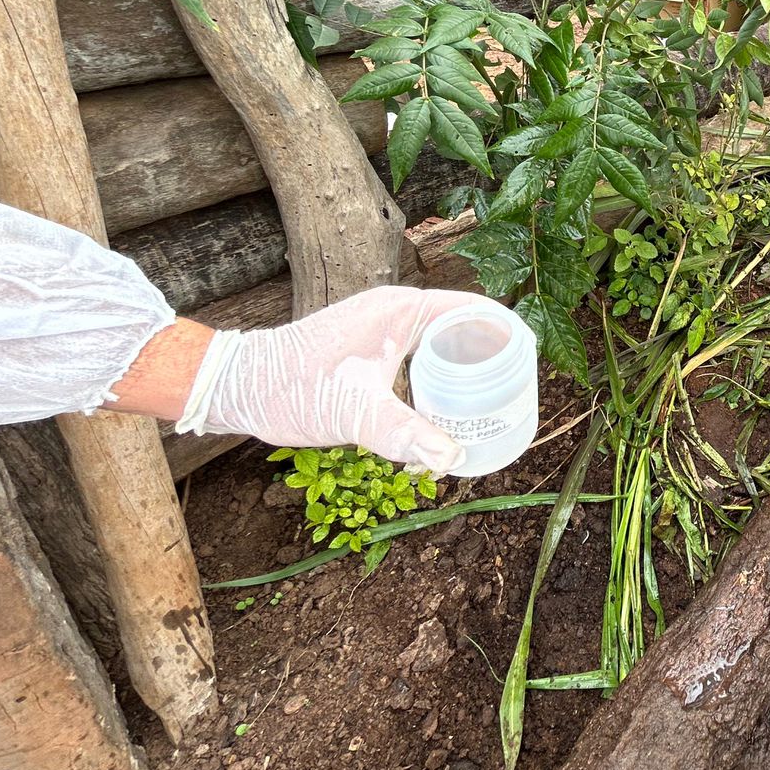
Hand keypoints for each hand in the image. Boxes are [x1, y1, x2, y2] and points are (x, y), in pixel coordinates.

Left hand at [181, 286, 492, 472]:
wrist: (237, 386)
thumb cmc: (290, 388)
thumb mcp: (353, 413)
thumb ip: (403, 434)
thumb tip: (451, 459)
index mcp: (400, 310)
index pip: (472, 309)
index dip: (506, 332)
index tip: (531, 360)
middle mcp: (396, 312)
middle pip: (464, 325)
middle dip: (494, 354)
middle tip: (519, 389)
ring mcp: (383, 328)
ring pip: (444, 341)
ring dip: (469, 366)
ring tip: (495, 399)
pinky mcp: (372, 347)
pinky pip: (423, 354)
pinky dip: (444, 374)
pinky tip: (450, 406)